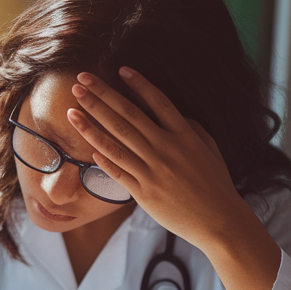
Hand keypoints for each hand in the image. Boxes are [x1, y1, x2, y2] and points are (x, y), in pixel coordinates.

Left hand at [67, 67, 280, 289]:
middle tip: (80, 81)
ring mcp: (153, 171)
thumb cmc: (215, 183)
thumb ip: (189, 127)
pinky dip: (103, 158)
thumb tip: (171, 112)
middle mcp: (165, 149)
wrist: (218, 220)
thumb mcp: (208, 147)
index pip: (158, 102)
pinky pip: (118, 172)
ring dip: (91, 125)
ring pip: (116, 143)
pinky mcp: (144, 193)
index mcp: (184, 135)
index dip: (138, 84)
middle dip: (101, 97)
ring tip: (72, 111)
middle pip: (127, 117)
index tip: (119, 69)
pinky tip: (88, 144)